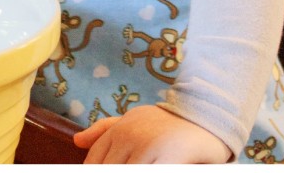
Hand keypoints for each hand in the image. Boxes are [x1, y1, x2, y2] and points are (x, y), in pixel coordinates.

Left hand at [72, 105, 231, 163]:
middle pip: (108, 171)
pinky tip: (154, 169)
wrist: (207, 116)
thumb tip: (76, 141)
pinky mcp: (166, 158)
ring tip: (139, 169)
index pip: (93, 162)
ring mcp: (146, 147)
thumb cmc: (168, 124)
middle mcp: (129, 135)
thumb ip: (106, 130)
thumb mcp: (136, 120)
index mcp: (120, 128)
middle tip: (131, 169)